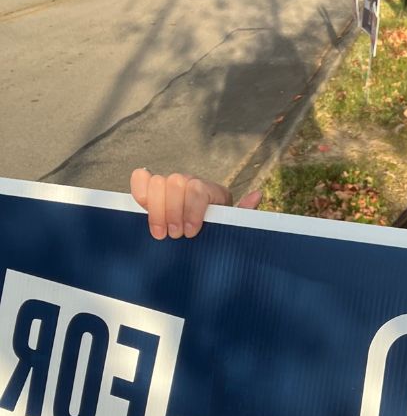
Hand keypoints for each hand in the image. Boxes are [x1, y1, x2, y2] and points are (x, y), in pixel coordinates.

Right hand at [130, 169, 259, 238]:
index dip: (192, 210)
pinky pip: (141, 178)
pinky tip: (144, 211)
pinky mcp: (152, 190)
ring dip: (156, 209)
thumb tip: (257, 194)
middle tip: (176, 235)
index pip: (198, 189)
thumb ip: (243, 213)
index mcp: (212, 191)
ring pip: (157, 181)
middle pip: (176, 182)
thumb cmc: (218, 233)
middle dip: (173, 211)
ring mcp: (170, 184)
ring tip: (161, 234)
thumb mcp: (233, 227)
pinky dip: (139, 191)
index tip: (192, 232)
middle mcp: (191, 182)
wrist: (201, 237)